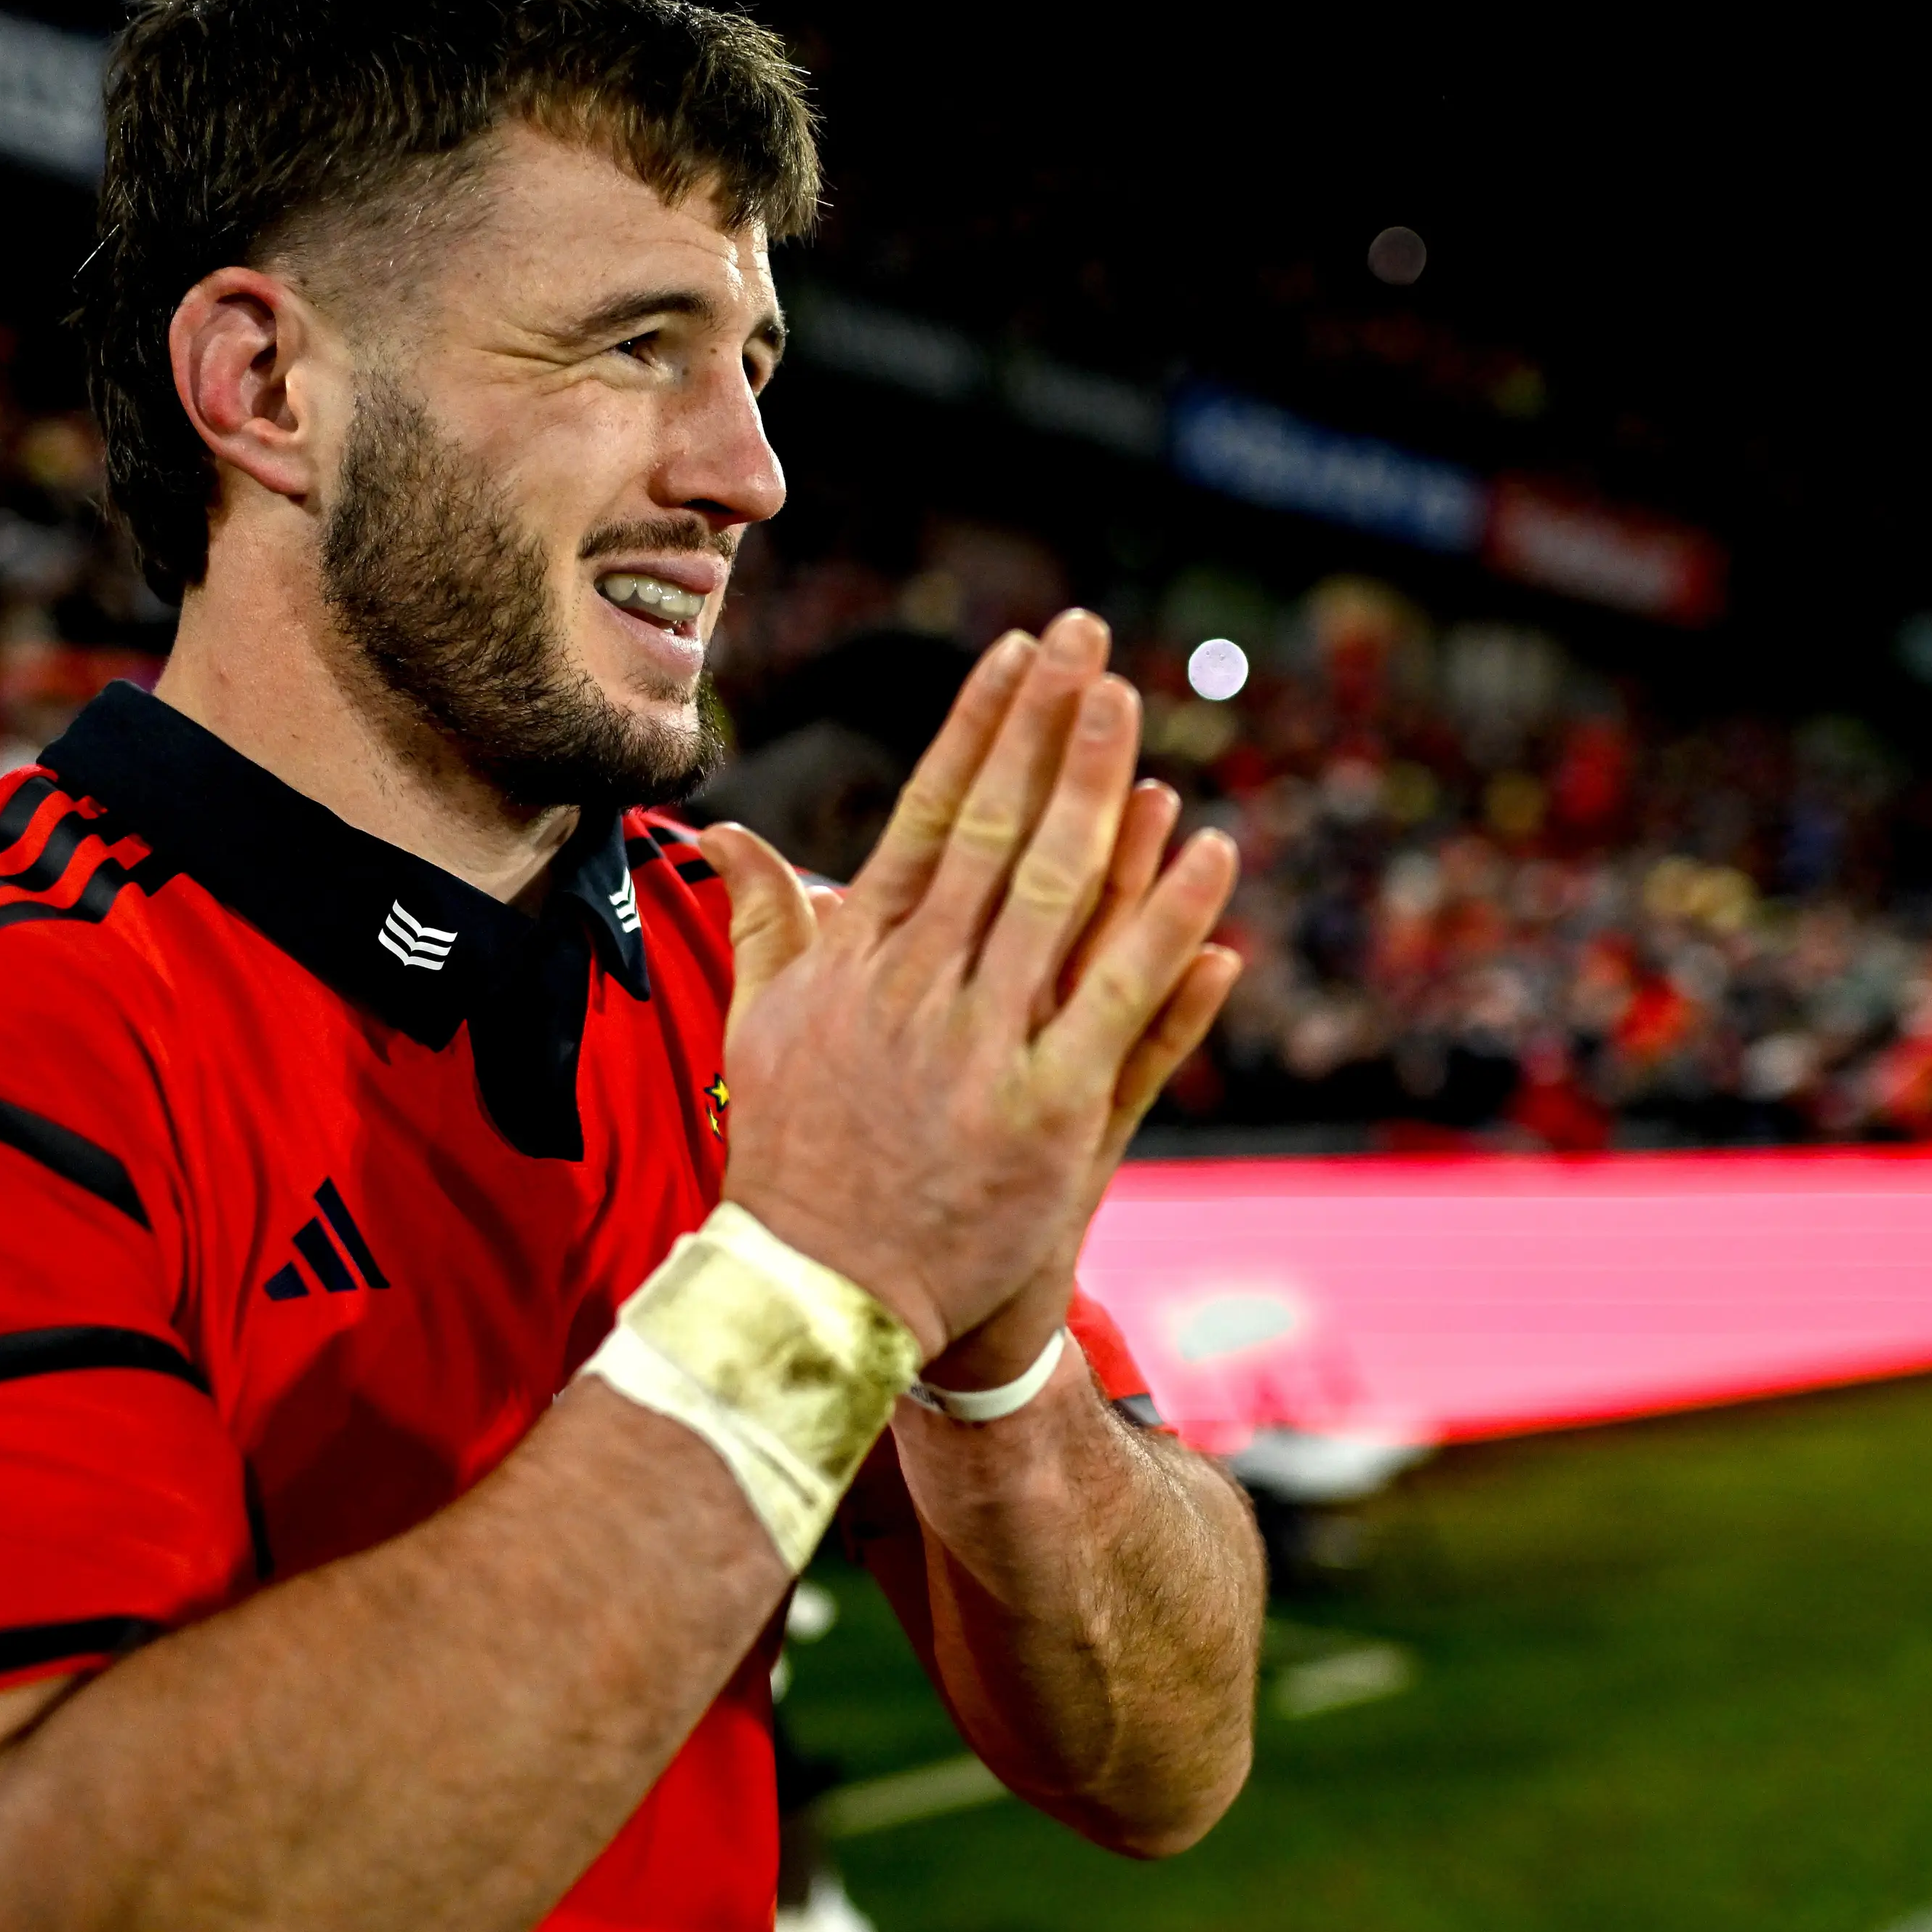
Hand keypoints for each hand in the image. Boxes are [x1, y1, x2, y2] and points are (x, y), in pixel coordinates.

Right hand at [701, 610, 1235, 1360]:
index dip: (979, 727)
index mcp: (861, 957)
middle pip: (999, 831)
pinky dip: (1166, 925)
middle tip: (1091, 642)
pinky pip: (1120, 1000)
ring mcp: (987, 1049)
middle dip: (1046, 728)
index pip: (931, 813)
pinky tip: (1208, 855)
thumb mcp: (760, 1027)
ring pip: (1059, 897)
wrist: (820, 1289)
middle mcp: (923, 988)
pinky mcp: (1048, 1115)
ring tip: (1138, 711)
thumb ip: (760, 921)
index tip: (1018, 655)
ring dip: (1101, 795)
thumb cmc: (793, 1154)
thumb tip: (723, 835)